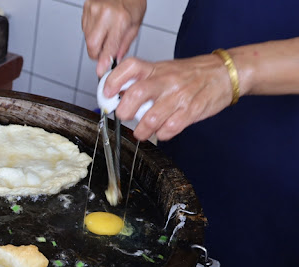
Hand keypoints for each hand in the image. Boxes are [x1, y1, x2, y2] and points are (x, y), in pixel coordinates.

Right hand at [82, 0, 145, 76]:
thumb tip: (115, 59)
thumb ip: (124, 44)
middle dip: (97, 53)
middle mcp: (105, 14)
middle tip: (105, 51)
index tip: (101, 71)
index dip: (104, 62)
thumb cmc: (132, 1)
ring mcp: (93, 9)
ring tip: (106, 32)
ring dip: (95, 41)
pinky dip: (92, 31)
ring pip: (87, 38)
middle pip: (92, 45)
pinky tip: (101, 24)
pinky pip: (85, 28)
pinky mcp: (86, 8)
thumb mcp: (135, 24)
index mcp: (120, 19)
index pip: (108, 48)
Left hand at [103, 56, 234, 140]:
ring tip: (141, 133)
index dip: (114, 80)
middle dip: (124, 111)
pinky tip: (162, 132)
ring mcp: (179, 96)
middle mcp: (166, 80)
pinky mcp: (192, 110)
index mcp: (155, 68)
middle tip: (124, 117)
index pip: (130, 67)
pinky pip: (171, 128)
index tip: (106, 93)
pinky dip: (162, 134)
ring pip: (152, 116)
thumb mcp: (163, 69)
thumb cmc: (189, 74)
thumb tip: (115, 97)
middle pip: (137, 93)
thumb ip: (141, 80)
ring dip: (142, 130)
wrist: (224, 72)